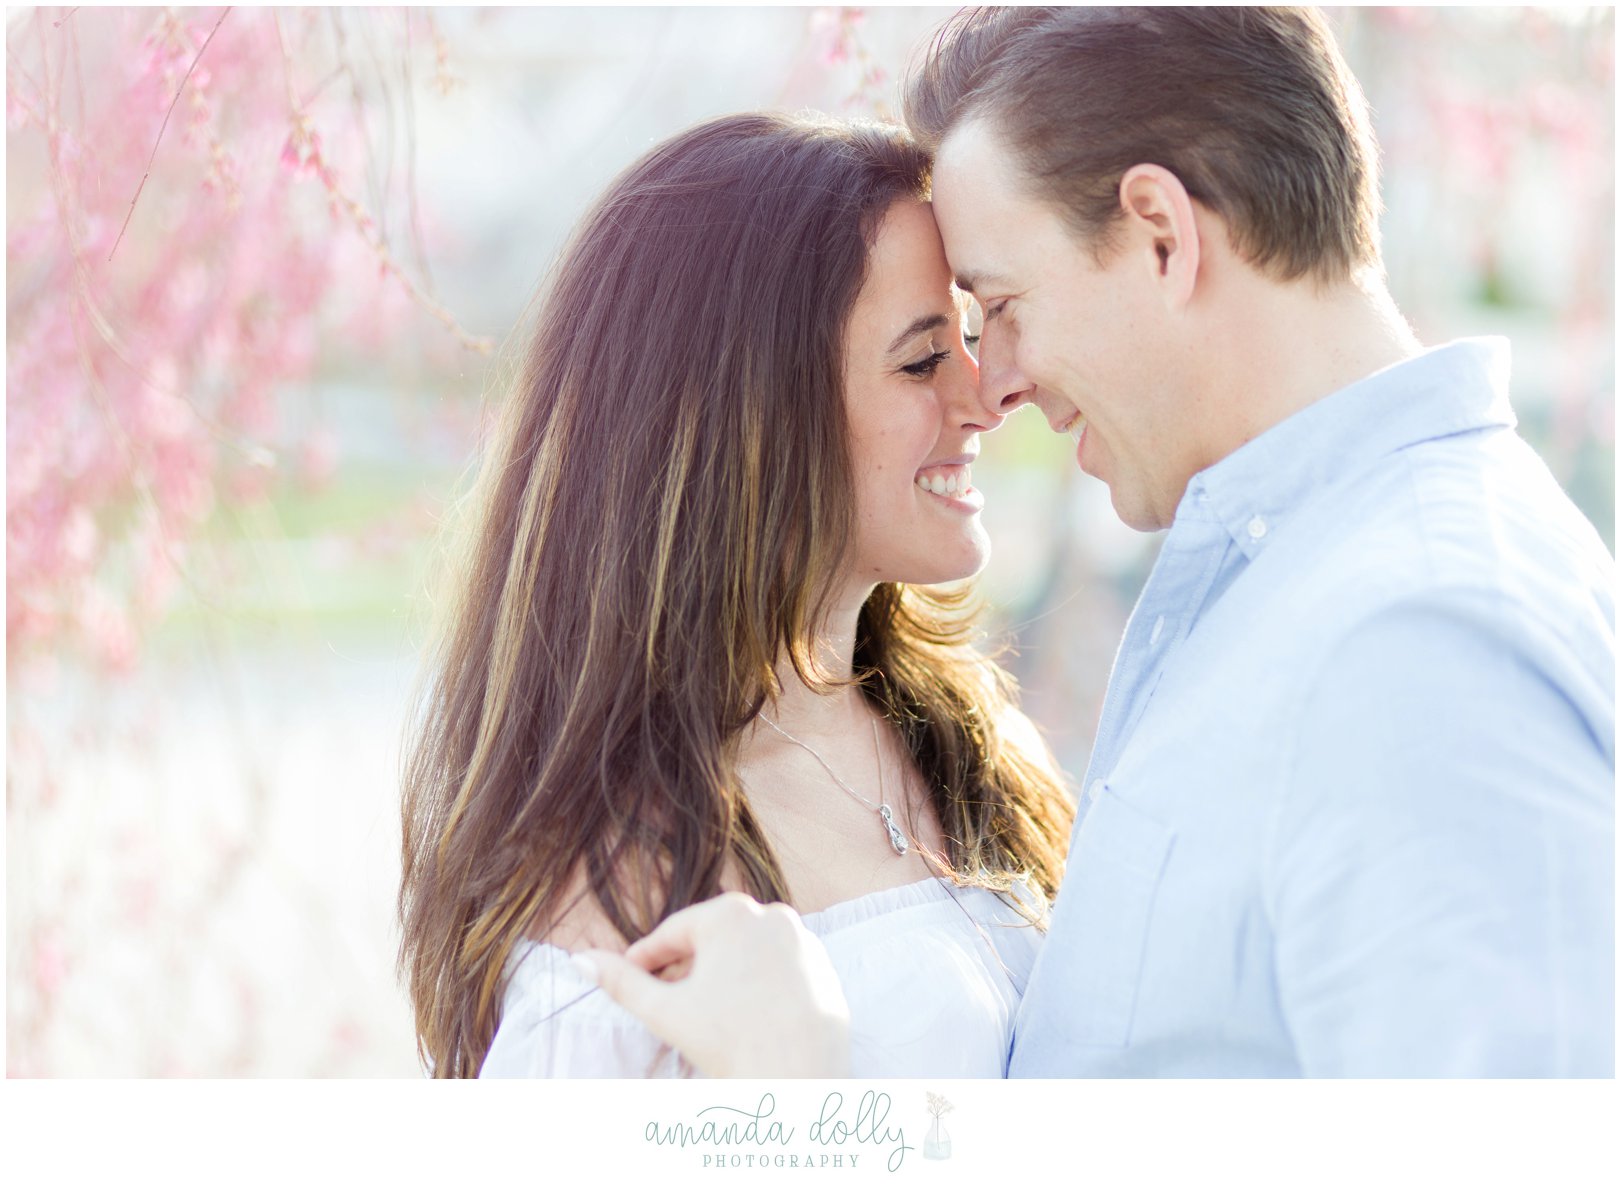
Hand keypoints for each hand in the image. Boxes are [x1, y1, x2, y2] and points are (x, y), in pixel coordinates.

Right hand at [572, 892, 850, 1077]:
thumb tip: (579, 960)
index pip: (673, 933)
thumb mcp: (665, 1010)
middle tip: (665, 1000)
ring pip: (747, 953)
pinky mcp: (824, 966)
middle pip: (712, 940)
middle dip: (685, 967)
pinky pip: (779, 969)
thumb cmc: (731, 1043)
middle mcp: (772, 914)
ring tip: (704, 1013)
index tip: (629, 977)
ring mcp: (803, 940)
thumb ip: (621, 981)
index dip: (645, 958)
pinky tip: (744, 1017)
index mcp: (730, 913)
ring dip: (721, 975)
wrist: (800, 1081)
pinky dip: (758, 985)